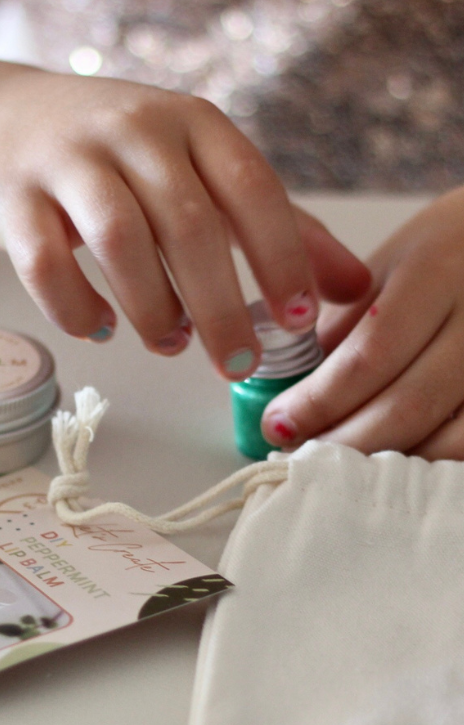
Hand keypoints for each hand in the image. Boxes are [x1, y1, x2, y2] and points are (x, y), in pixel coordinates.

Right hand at [0, 67, 368, 377]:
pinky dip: (76, 309)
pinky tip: (98, 327)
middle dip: (220, 307)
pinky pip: (44, 265)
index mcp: (194, 123)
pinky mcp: (14, 197)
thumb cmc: (116, 157)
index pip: (252, 189)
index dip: (280, 258)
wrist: (1, 120)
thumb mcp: (201, 171)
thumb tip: (351, 290)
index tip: (295, 321)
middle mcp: (135, 130)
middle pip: (189, 226)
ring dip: (151, 309)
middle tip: (234, 363)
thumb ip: (276, 226)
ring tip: (167, 343)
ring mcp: (69, 159)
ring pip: (119, 242)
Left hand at [261, 188, 463, 459]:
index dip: (318, 402)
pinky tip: (396, 461)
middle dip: (346, 442)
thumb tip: (293, 404)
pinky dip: (431, 463)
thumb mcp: (384, 270)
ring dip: (388, 463)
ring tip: (345, 467)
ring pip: (450, 439)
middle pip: (409, 403)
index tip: (278, 425)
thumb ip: (342, 330)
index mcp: (436, 269)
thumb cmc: (440, 257)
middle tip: (305, 458)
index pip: (370, 354)